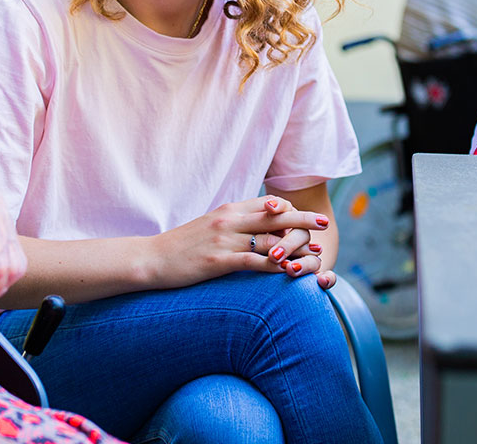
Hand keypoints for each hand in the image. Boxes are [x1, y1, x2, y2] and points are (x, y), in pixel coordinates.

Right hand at [149, 196, 329, 286]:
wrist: (152, 258)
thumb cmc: (180, 246)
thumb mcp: (208, 227)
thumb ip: (231, 224)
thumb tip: (252, 227)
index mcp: (227, 211)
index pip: (266, 204)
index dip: (290, 209)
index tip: (306, 217)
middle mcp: (228, 220)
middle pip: (274, 216)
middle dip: (302, 219)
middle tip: (325, 223)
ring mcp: (224, 240)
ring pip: (269, 239)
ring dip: (295, 247)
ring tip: (315, 255)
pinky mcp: (219, 260)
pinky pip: (254, 261)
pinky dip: (276, 265)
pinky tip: (290, 271)